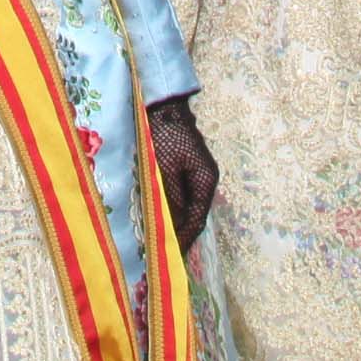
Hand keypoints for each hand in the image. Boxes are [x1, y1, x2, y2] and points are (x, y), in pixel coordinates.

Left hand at [145, 92, 217, 253]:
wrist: (161, 103)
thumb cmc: (162, 133)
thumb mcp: (164, 169)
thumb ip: (169, 198)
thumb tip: (172, 227)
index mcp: (205, 180)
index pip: (197, 219)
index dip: (184, 239)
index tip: (171, 258)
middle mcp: (204, 179)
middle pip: (192, 214)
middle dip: (179, 233)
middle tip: (161, 254)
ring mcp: (195, 172)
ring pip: (184, 205)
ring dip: (172, 220)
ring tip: (155, 238)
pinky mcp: (183, 167)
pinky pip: (178, 194)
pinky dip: (168, 206)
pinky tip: (154, 213)